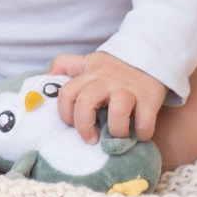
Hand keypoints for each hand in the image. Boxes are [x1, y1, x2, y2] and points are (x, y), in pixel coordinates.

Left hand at [51, 51, 166, 143]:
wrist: (148, 57)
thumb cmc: (113, 67)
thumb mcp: (88, 61)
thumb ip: (66, 65)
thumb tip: (47, 75)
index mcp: (89, 74)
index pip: (67, 93)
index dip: (65, 113)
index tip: (72, 125)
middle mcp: (106, 81)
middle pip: (86, 102)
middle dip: (84, 125)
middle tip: (90, 139)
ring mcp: (128, 89)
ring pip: (117, 112)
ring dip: (116, 130)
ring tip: (118, 136)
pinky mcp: (149, 98)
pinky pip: (144, 121)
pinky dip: (142, 132)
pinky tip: (140, 134)